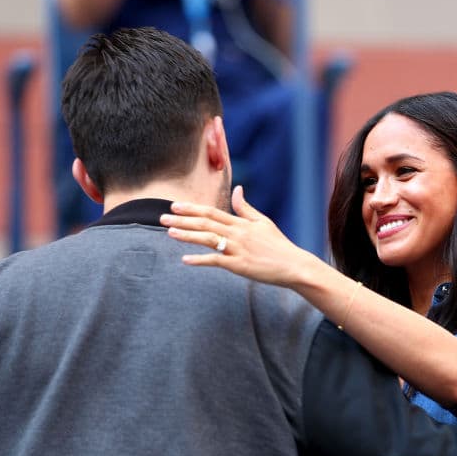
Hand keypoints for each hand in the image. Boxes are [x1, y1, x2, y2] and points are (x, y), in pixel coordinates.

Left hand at [162, 185, 319, 287]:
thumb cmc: (278, 245)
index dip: (191, 208)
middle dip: (182, 219)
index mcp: (241, 223)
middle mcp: (237, 233)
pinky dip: (200, 260)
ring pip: (208, 239)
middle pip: (205, 223)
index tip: (174, 205)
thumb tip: (237, 189)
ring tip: (170, 232)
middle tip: (162, 217)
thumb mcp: (263, 222)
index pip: (212, 212)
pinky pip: (216, 261)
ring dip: (187, 235)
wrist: (294, 265)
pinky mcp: (239, 266)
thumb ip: (246, 208)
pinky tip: (185, 260)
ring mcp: (238, 249)